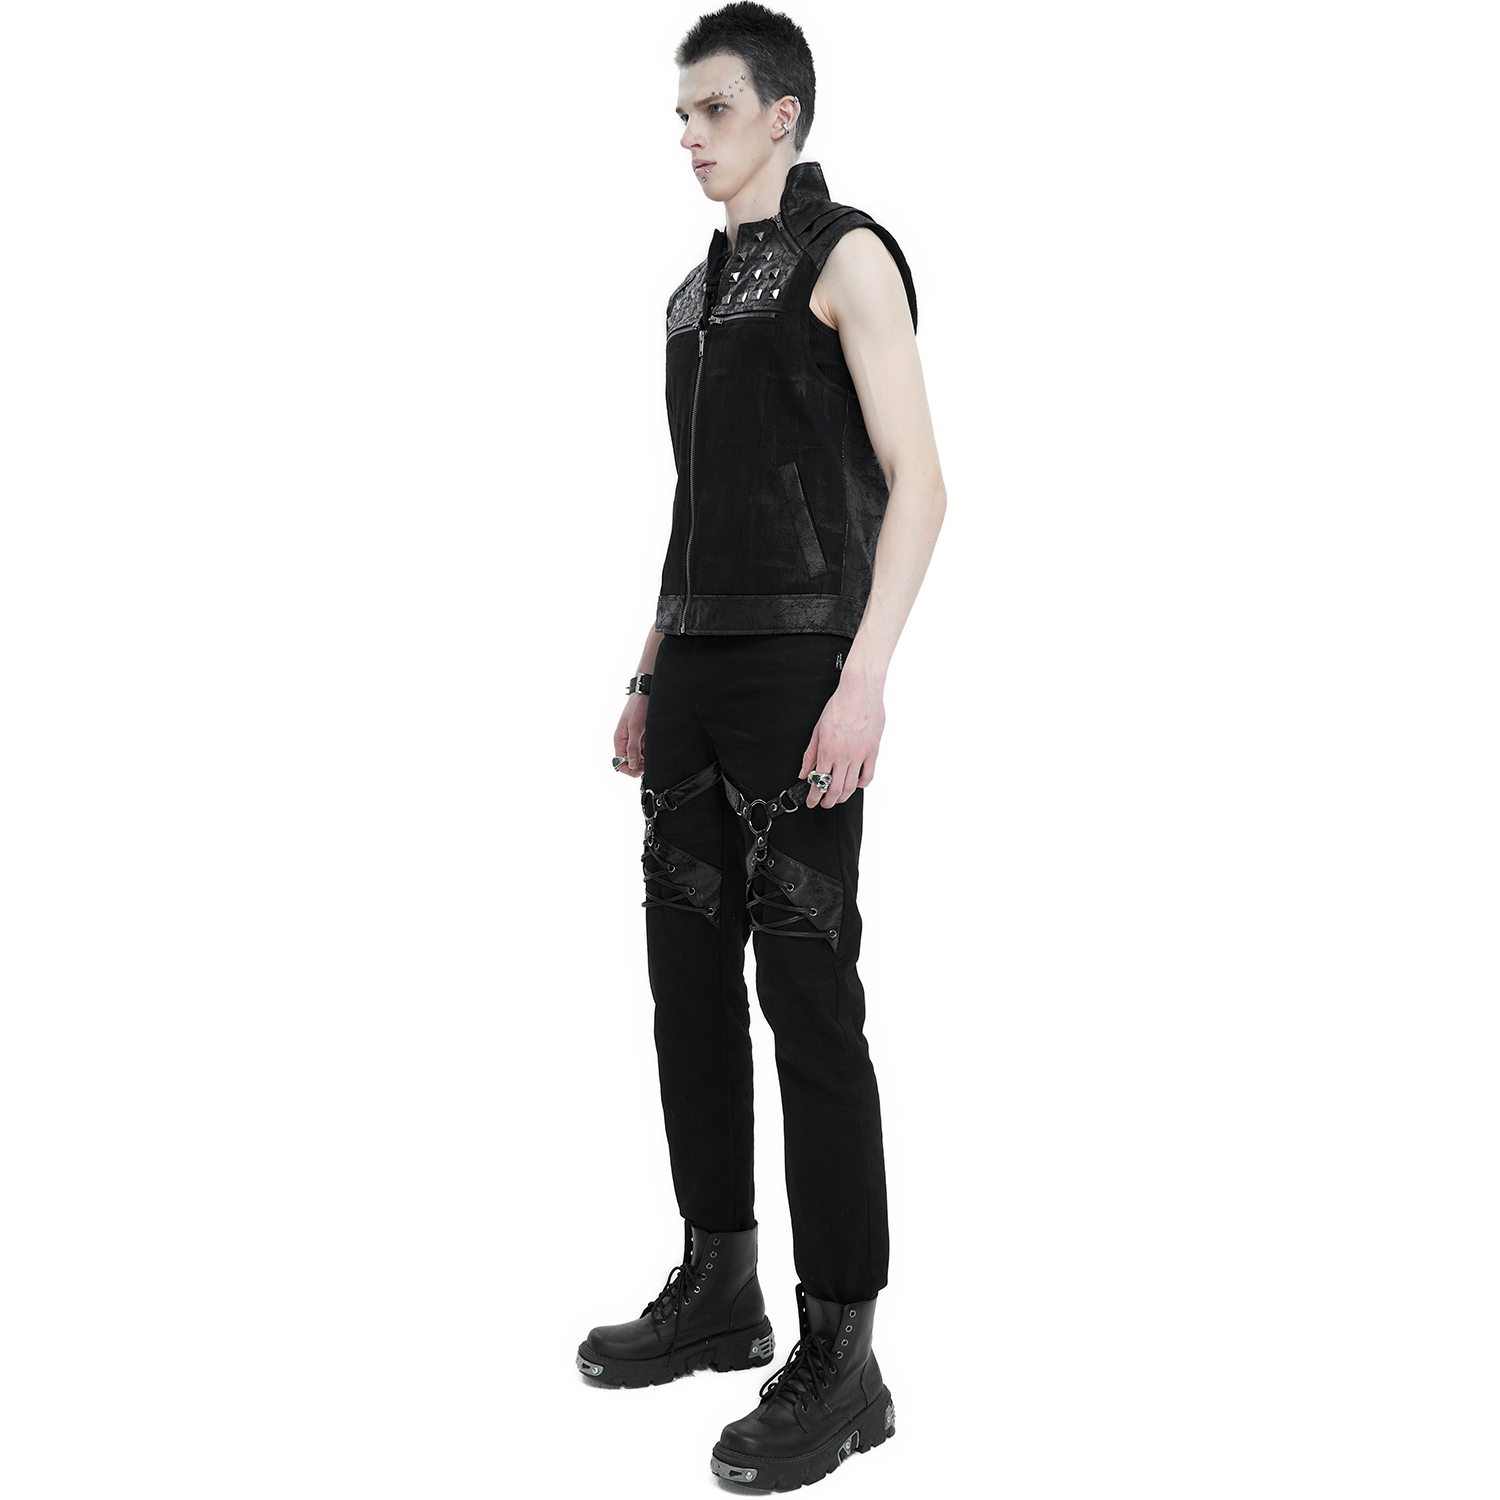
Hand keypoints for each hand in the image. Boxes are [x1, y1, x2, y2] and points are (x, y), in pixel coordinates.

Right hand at [614, 693, 647, 778]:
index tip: (639, 770)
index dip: (628, 769)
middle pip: (631, 763)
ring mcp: (636, 741)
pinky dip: (651, 753)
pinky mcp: (645, 738)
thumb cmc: (638, 707)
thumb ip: (632, 746)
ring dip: (646, 760)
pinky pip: (647, 751)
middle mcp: (627, 743)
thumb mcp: (635, 727)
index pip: (620, 763)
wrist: (647, 694)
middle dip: (639, 766)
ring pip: (640, 758)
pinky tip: (656, 749)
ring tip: (654, 754)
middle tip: (649, 764)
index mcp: (620, 741)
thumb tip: (630, 764)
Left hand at [800, 677, 883, 807]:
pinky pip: (868, 775)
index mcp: (828, 750)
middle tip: (824, 804)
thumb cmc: (839, 706)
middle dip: (828, 801)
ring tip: (838, 798)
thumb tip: (803, 771)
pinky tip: (856, 784)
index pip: (819, 781)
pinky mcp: (872, 751)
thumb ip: (810, 753)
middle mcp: (844, 755)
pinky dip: (861, 784)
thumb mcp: (818, 730)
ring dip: (843, 796)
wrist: (859, 692)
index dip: (814, 796)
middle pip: (835, 788)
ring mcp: (860, 755)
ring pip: (851, 785)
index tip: (812, 802)